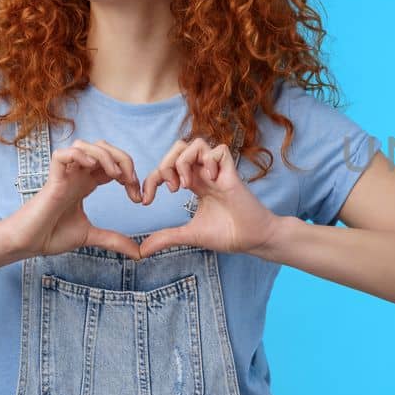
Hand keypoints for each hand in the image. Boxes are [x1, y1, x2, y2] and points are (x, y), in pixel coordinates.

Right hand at [0, 138, 143, 259]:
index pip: (112, 164)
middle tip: (131, 182)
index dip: (130, 174)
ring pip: (85, 145)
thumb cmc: (50, 236)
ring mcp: (64, 176)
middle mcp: (76, 175)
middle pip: (103, 148)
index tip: (138, 197)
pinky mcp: (52, 180)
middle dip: (123, 159)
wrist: (26, 244)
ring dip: (105, 155)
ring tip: (116, 175)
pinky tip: (92, 168)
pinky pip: (62, 154)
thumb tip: (139, 253)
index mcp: (86, 184)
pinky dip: (79, 155)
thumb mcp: (91, 236)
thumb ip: (114, 240)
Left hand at [138, 138, 280, 257]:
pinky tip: (209, 181)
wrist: (253, 240)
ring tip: (186, 185)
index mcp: (194, 184)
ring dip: (184, 161)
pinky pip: (220, 151)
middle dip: (166, 163)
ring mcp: (218, 172)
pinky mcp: (232, 174)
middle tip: (170, 189)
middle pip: (179, 148)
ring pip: (197, 144)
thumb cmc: (228, 234)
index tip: (145, 202)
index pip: (167, 168)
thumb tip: (141, 250)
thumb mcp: (189, 235)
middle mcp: (204, 174)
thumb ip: (166, 238)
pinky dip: (209, 161)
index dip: (151, 180)